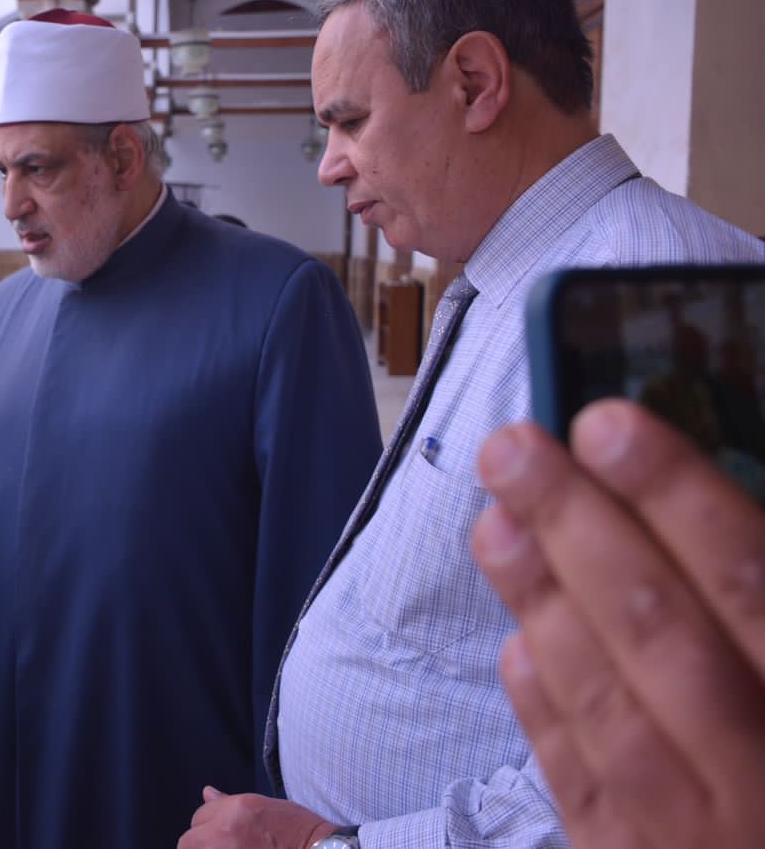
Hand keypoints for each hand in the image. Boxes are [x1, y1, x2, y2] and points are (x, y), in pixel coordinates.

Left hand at [178, 790, 336, 848]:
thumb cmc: (298, 831)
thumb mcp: (263, 807)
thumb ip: (228, 803)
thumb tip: (207, 793)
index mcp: (235, 809)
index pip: (199, 816)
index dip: (209, 827)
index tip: (223, 836)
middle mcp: (226, 832)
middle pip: (188, 841)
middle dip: (200, 844)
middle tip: (225, 846)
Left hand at [473, 401, 764, 848]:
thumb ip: (756, 597)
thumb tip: (695, 506)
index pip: (749, 582)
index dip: (676, 495)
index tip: (606, 425)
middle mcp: (759, 776)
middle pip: (658, 631)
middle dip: (578, 528)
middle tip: (512, 449)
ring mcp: (694, 834)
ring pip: (605, 703)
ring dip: (542, 602)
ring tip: (495, 522)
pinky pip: (582, 784)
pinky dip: (550, 706)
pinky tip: (519, 641)